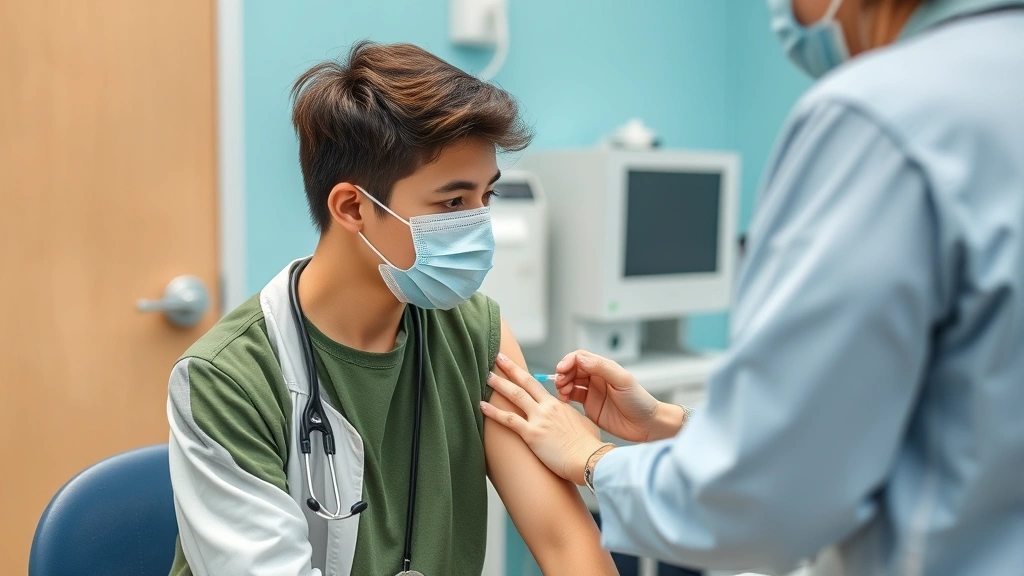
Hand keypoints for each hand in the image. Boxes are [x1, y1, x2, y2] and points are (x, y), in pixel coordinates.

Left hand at [480, 353, 605, 484]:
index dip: (523, 375)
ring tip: (486, 376)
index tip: (514, 370)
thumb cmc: (588, 446)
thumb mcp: (582, 424)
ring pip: (515, 395)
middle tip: (497, 357)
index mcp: (557, 404)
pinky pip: (508, 420)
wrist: (590, 459)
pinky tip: (481, 406)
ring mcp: (538, 419)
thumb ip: (570, 417)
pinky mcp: (532, 434)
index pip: (537, 385)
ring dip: (499, 385)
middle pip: (524, 382)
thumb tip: (567, 418)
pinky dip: (493, 412)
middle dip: (509, 368)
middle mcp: (546, 408)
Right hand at [554, 350, 687, 441]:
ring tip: (563, 394)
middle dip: (562, 374)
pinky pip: (572, 397)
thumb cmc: (639, 401)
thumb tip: (579, 358)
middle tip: (560, 384)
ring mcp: (592, 392)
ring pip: (570, 383)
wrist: (647, 425)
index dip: (568, 362)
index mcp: (604, 368)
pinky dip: (565, 398)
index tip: (561, 370)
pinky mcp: (589, 406)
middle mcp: (597, 378)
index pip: (579, 358)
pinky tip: (564, 402)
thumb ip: (601, 368)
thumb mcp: (622, 380)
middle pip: (572, 369)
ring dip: (562, 386)